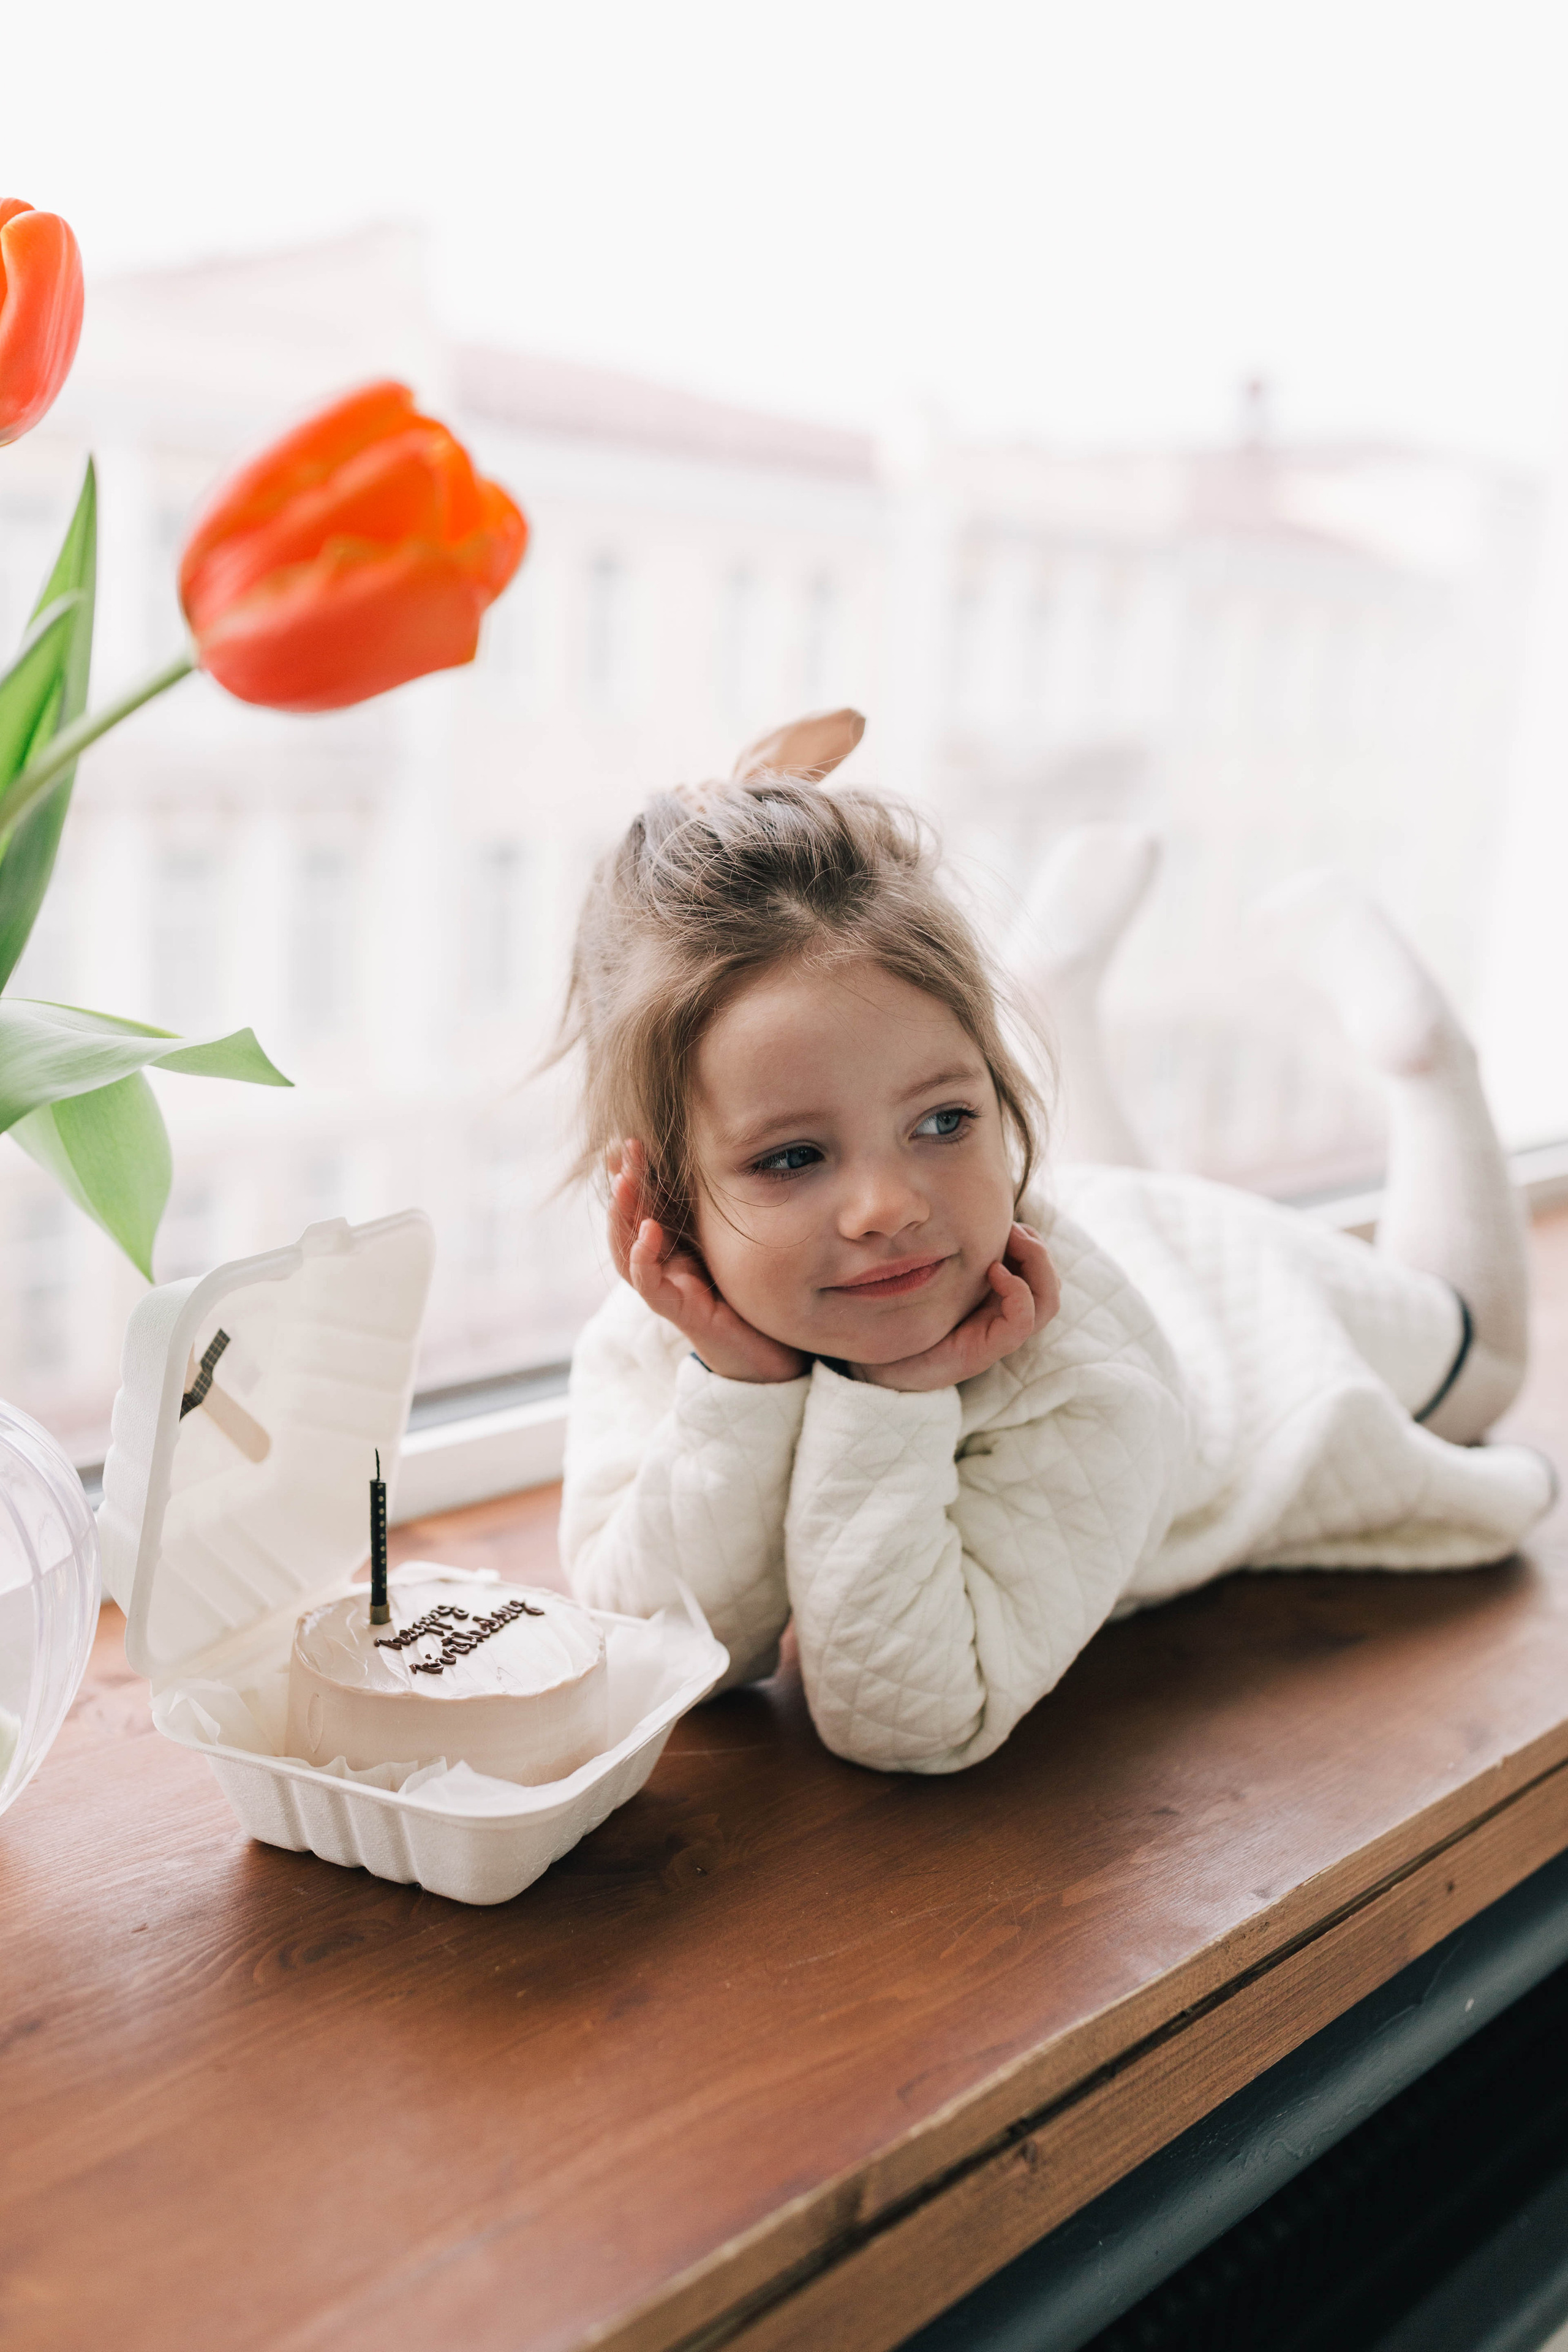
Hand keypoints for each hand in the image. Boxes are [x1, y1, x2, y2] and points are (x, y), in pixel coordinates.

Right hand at [607, 1140, 808, 1384]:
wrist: (769, 1352)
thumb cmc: (750, 1293)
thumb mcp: (734, 1240)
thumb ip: (719, 1209)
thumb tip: (726, 1153)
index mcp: (674, 1244)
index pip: (644, 1203)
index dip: (633, 1172)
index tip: (629, 1137)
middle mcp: (664, 1264)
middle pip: (629, 1221)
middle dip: (625, 1183)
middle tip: (626, 1147)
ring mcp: (667, 1288)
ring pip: (629, 1250)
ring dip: (624, 1214)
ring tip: (625, 1180)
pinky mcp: (679, 1312)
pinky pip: (650, 1286)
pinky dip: (643, 1259)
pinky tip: (648, 1232)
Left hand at [852, 1224, 1059, 1392]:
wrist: (874, 1361)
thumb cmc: (897, 1316)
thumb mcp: (925, 1272)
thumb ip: (947, 1248)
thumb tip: (957, 1205)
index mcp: (993, 1299)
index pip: (1037, 1272)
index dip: (1033, 1243)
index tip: (1007, 1222)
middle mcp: (1000, 1317)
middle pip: (1048, 1284)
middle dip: (1039, 1249)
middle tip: (1013, 1228)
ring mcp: (995, 1334)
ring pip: (1046, 1301)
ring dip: (1038, 1265)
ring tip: (1012, 1240)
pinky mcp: (984, 1350)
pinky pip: (1022, 1322)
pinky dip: (1018, 1292)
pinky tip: (994, 1271)